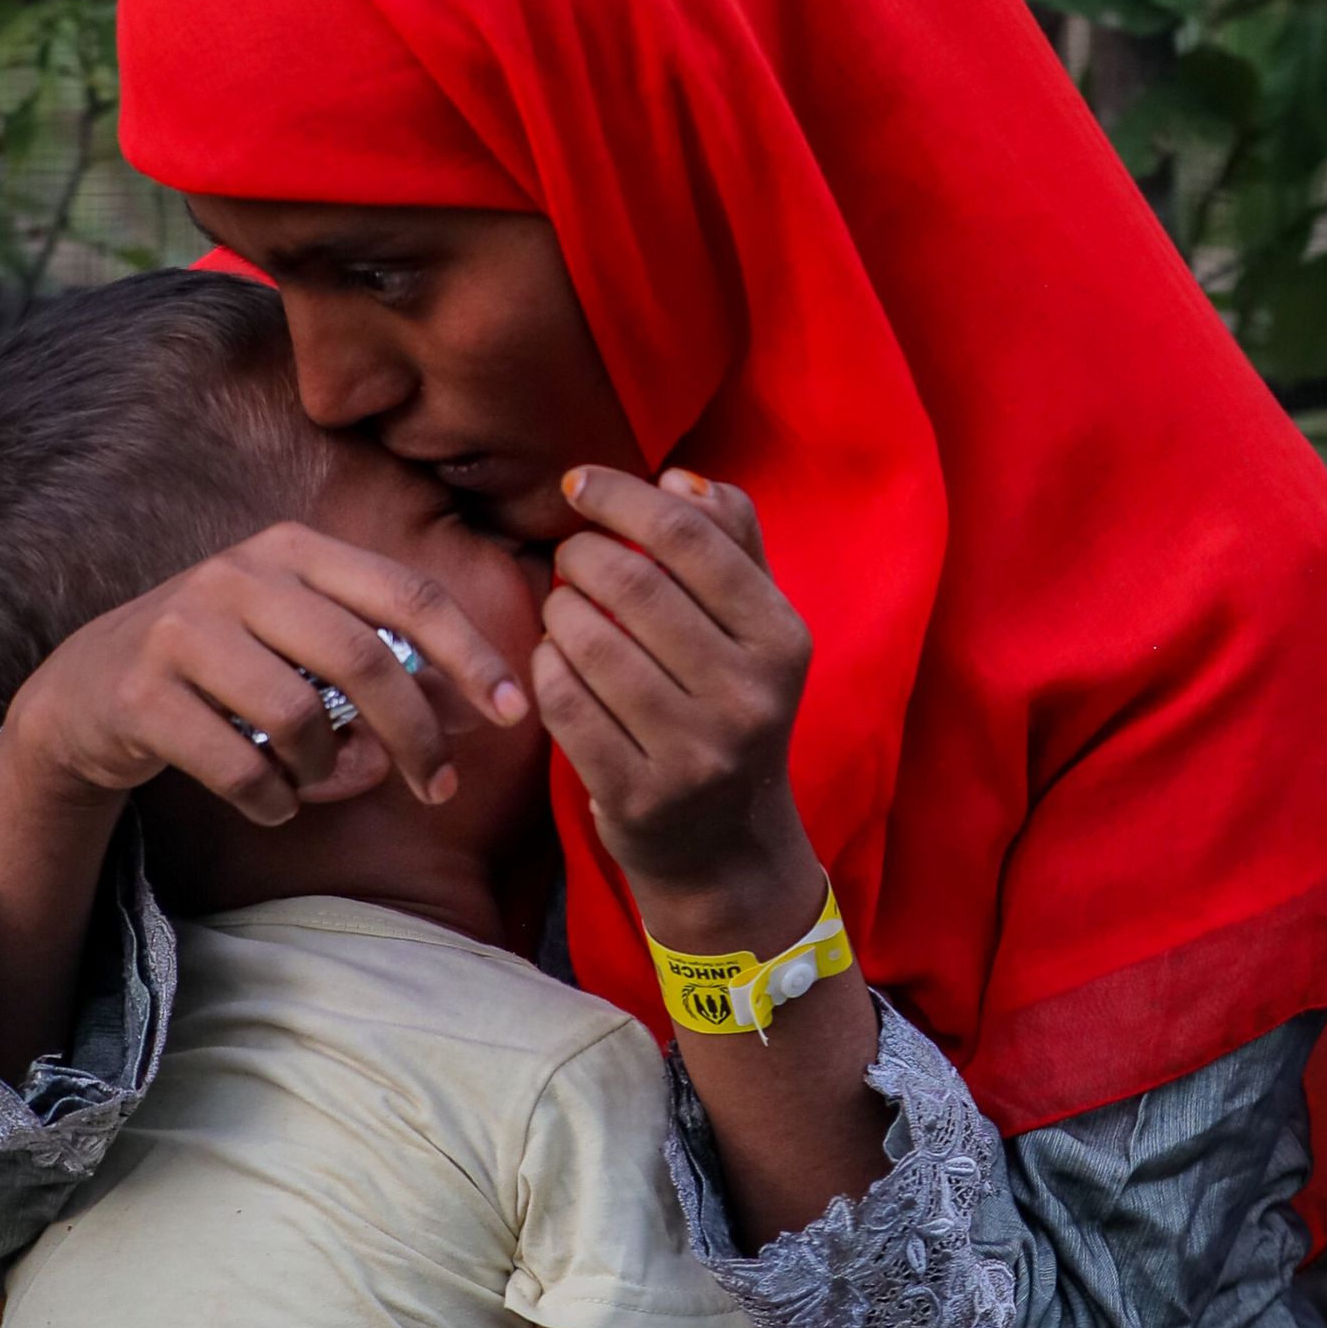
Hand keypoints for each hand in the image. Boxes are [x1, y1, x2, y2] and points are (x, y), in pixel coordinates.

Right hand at [3, 521, 529, 829]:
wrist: (84, 694)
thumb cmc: (221, 669)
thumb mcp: (297, 640)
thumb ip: (381, 660)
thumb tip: (477, 707)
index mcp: (292, 550)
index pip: (407, 593)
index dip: (470, 653)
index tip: (514, 712)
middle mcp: (239, 575)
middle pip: (365, 659)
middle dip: (416, 734)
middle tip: (437, 787)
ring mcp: (184, 631)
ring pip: (302, 721)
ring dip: (328, 772)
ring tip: (315, 780)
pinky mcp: (143, 695)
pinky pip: (243, 771)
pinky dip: (274, 801)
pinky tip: (270, 800)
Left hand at [531, 467, 815, 927]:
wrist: (726, 849)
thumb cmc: (730, 708)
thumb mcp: (755, 628)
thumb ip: (731, 542)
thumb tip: (678, 478)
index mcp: (782, 641)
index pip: (691, 537)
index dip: (621, 497)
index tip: (577, 484)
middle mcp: (748, 697)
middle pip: (633, 583)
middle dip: (580, 554)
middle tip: (568, 557)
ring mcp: (694, 753)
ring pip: (589, 641)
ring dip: (557, 611)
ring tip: (561, 609)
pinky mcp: (638, 797)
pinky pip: (564, 703)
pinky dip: (544, 669)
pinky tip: (553, 663)